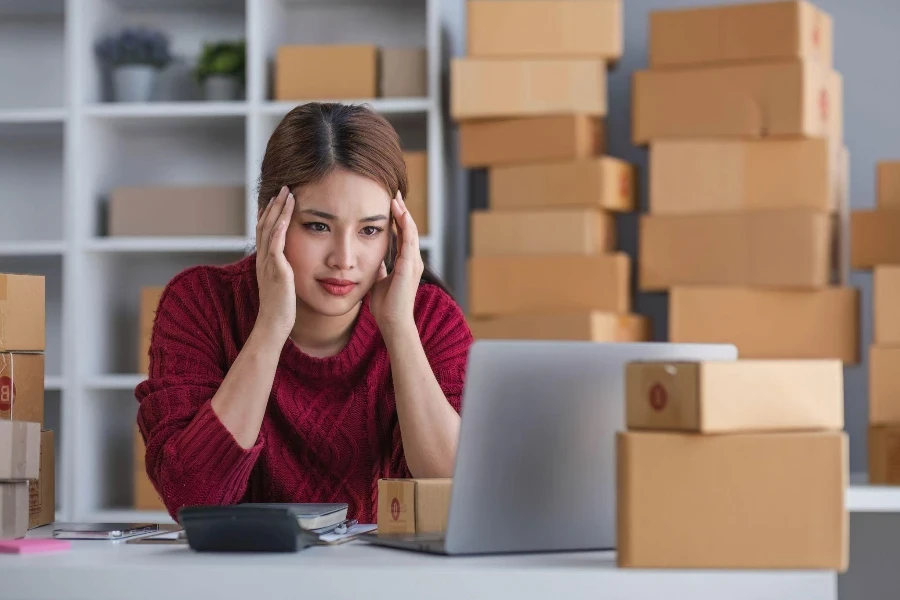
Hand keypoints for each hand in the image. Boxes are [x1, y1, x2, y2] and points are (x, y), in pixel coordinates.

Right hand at [254, 186, 295, 341]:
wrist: (274, 323)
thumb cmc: (282, 308)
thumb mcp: (282, 283)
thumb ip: (284, 270)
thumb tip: (290, 264)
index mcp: (266, 261)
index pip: (265, 231)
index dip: (270, 213)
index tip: (278, 199)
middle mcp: (264, 259)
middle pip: (265, 224)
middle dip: (274, 205)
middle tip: (283, 188)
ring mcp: (268, 263)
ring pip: (270, 229)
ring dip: (278, 210)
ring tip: (287, 193)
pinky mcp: (277, 270)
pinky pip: (276, 244)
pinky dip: (279, 228)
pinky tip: (285, 215)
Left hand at [370, 191, 423, 337]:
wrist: (393, 322)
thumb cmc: (386, 306)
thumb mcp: (379, 280)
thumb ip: (380, 268)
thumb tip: (373, 259)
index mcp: (405, 262)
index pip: (402, 234)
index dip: (396, 218)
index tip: (388, 202)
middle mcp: (412, 259)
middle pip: (408, 228)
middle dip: (401, 209)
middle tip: (394, 191)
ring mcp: (413, 262)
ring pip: (410, 230)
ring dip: (403, 213)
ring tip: (396, 197)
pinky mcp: (410, 265)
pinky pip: (410, 240)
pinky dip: (405, 225)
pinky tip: (400, 212)